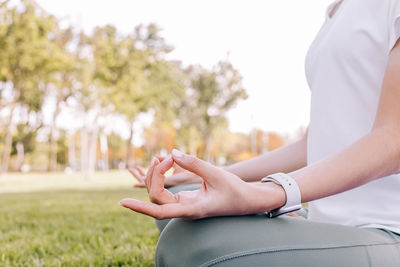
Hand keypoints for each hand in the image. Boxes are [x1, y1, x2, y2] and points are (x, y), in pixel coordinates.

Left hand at [119, 149, 284, 219]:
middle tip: (162, 157)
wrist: (247, 201)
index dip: (140, 208)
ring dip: (155, 175)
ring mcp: (183, 205)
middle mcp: (184, 209)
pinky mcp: (185, 199)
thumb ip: (194, 163)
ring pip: (158, 193)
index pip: (158, 211)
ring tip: (160, 157)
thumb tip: (172, 152)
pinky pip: (166, 189)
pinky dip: (162, 176)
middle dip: (152, 176)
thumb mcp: (216, 174)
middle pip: (155, 196)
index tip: (123, 201)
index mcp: (191, 209)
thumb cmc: (235, 191)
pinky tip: (165, 163)